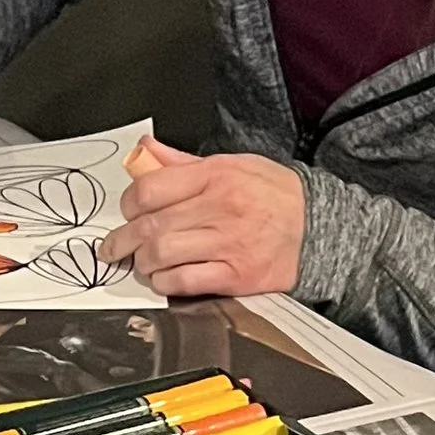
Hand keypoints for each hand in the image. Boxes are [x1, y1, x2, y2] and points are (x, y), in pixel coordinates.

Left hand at [118, 141, 304, 296]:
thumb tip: (146, 152)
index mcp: (217, 175)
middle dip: (123, 240)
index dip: (129, 204)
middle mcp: (221, 207)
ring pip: (162, 254)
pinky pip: (183, 281)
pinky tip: (163, 278)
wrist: (319, 228)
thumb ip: (185, 163)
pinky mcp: (235, 276)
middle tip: (115, 248)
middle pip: (150, 226)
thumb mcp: (235, 165)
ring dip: (143, 263)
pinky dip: (164, 283)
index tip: (126, 213)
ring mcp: (228, 243)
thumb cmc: (275, 196)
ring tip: (142, 263)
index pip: (151, 188)